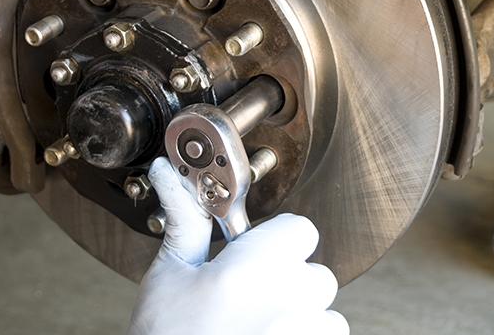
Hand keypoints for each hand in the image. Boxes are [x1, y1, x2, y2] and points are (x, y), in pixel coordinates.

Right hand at [129, 157, 348, 334]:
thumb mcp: (168, 279)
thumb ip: (185, 223)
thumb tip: (170, 175)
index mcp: (256, 268)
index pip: (300, 229)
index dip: (274, 240)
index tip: (250, 256)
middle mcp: (292, 301)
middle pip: (316, 273)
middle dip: (287, 282)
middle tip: (245, 300)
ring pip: (325, 315)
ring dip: (300, 319)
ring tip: (252, 330)